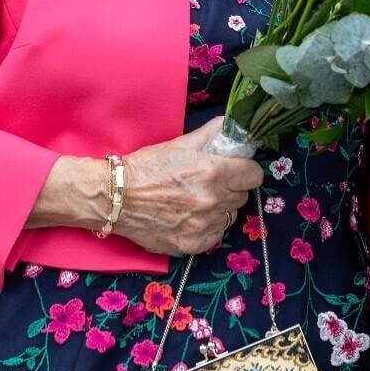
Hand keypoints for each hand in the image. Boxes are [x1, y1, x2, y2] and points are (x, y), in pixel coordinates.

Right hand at [114, 117, 263, 255]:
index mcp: (213, 172)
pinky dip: (208, 227)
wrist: (116, 198)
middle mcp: (212, 201)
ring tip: (199, 201)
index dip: (246, 170)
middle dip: (231, 188)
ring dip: (221, 208)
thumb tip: (230, 125)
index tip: (237, 169)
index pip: (253, 175)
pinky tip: (192, 217)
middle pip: (241, 196)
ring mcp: (203, 226)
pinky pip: (216, 235)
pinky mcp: (193, 245)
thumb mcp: (181, 144)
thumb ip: (211, 134)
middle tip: (212, 183)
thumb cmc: (147, 167)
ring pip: (230, 216)